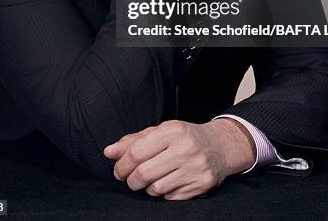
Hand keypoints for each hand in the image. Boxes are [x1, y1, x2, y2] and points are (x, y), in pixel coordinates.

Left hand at [103, 119, 255, 199]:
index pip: (137, 152)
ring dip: (146, 187)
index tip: (118, 169)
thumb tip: (109, 152)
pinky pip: (170, 197)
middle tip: (129, 178)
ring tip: (148, 179)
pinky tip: (166, 182)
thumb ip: (133, 140)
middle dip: (130, 180)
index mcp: (172, 130)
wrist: (219, 146)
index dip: (121, 165)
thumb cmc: (184, 137)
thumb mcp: (160, 131)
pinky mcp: (201, 185)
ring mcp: (195, 168)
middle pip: (144, 173)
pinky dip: (163, 193)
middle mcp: (185, 149)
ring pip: (156, 189)